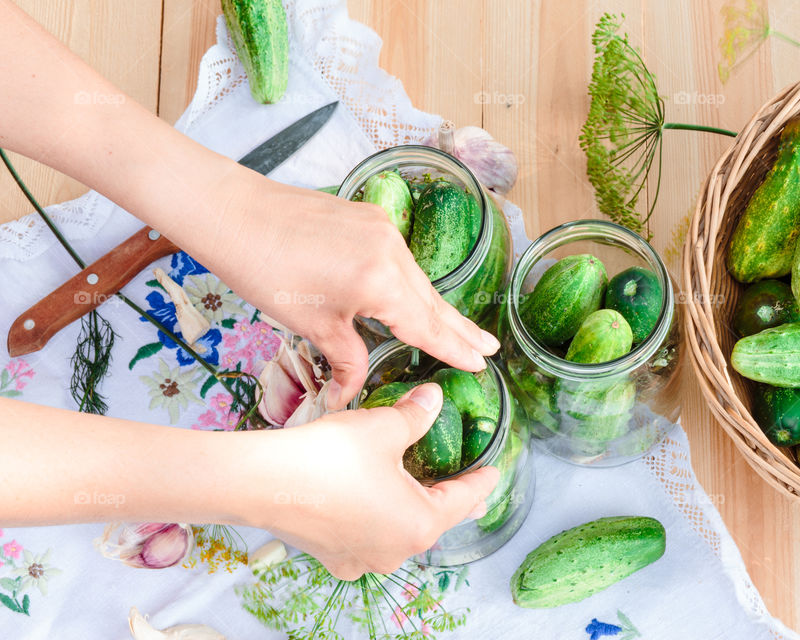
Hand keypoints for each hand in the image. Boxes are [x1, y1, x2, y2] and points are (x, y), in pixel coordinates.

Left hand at [209, 171, 499, 408]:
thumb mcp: (312, 324)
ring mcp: (382, 229)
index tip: (479, 364)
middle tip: (489, 348)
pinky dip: (409, 283)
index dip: (453, 348)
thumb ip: (345, 358)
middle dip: (460, 327)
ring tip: (460, 329)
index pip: (426, 325)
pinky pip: (398, 259)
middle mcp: (391, 251)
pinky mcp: (368, 217)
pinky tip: (413, 296)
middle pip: (432, 300)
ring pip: (416, 278)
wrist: (234, 212)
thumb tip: (353, 393)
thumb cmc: (265, 270)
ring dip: (435, 306)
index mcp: (380, 282)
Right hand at [238, 383, 499, 579]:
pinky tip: (371, 505)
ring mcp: (362, 559)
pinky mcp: (333, 557)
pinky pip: (367, 540)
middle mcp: (395, 551)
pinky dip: (375, 521)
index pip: (464, 499)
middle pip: (434, 521)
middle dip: (448, 499)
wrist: (264, 480)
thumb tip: (432, 398)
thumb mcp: (384, 427)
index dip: (481, 481)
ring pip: (399, 533)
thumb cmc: (330, 456)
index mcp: (420, 523)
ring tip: (417, 491)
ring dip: (409, 511)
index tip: (493, 472)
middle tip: (466, 486)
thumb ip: (416, 414)